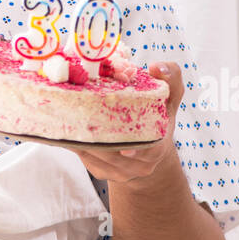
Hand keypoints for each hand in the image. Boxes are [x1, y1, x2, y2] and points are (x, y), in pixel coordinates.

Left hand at [64, 62, 183, 185]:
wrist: (148, 150)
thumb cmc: (158, 117)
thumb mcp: (169, 98)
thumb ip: (170, 78)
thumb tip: (156, 66)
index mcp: (158, 146)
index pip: (149, 150)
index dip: (136, 148)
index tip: (122, 144)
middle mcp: (141, 164)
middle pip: (115, 155)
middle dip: (98, 139)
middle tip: (81, 119)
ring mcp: (121, 173)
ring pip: (97, 158)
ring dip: (83, 140)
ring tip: (69, 120)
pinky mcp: (102, 174)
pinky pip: (86, 160)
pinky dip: (77, 145)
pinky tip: (68, 130)